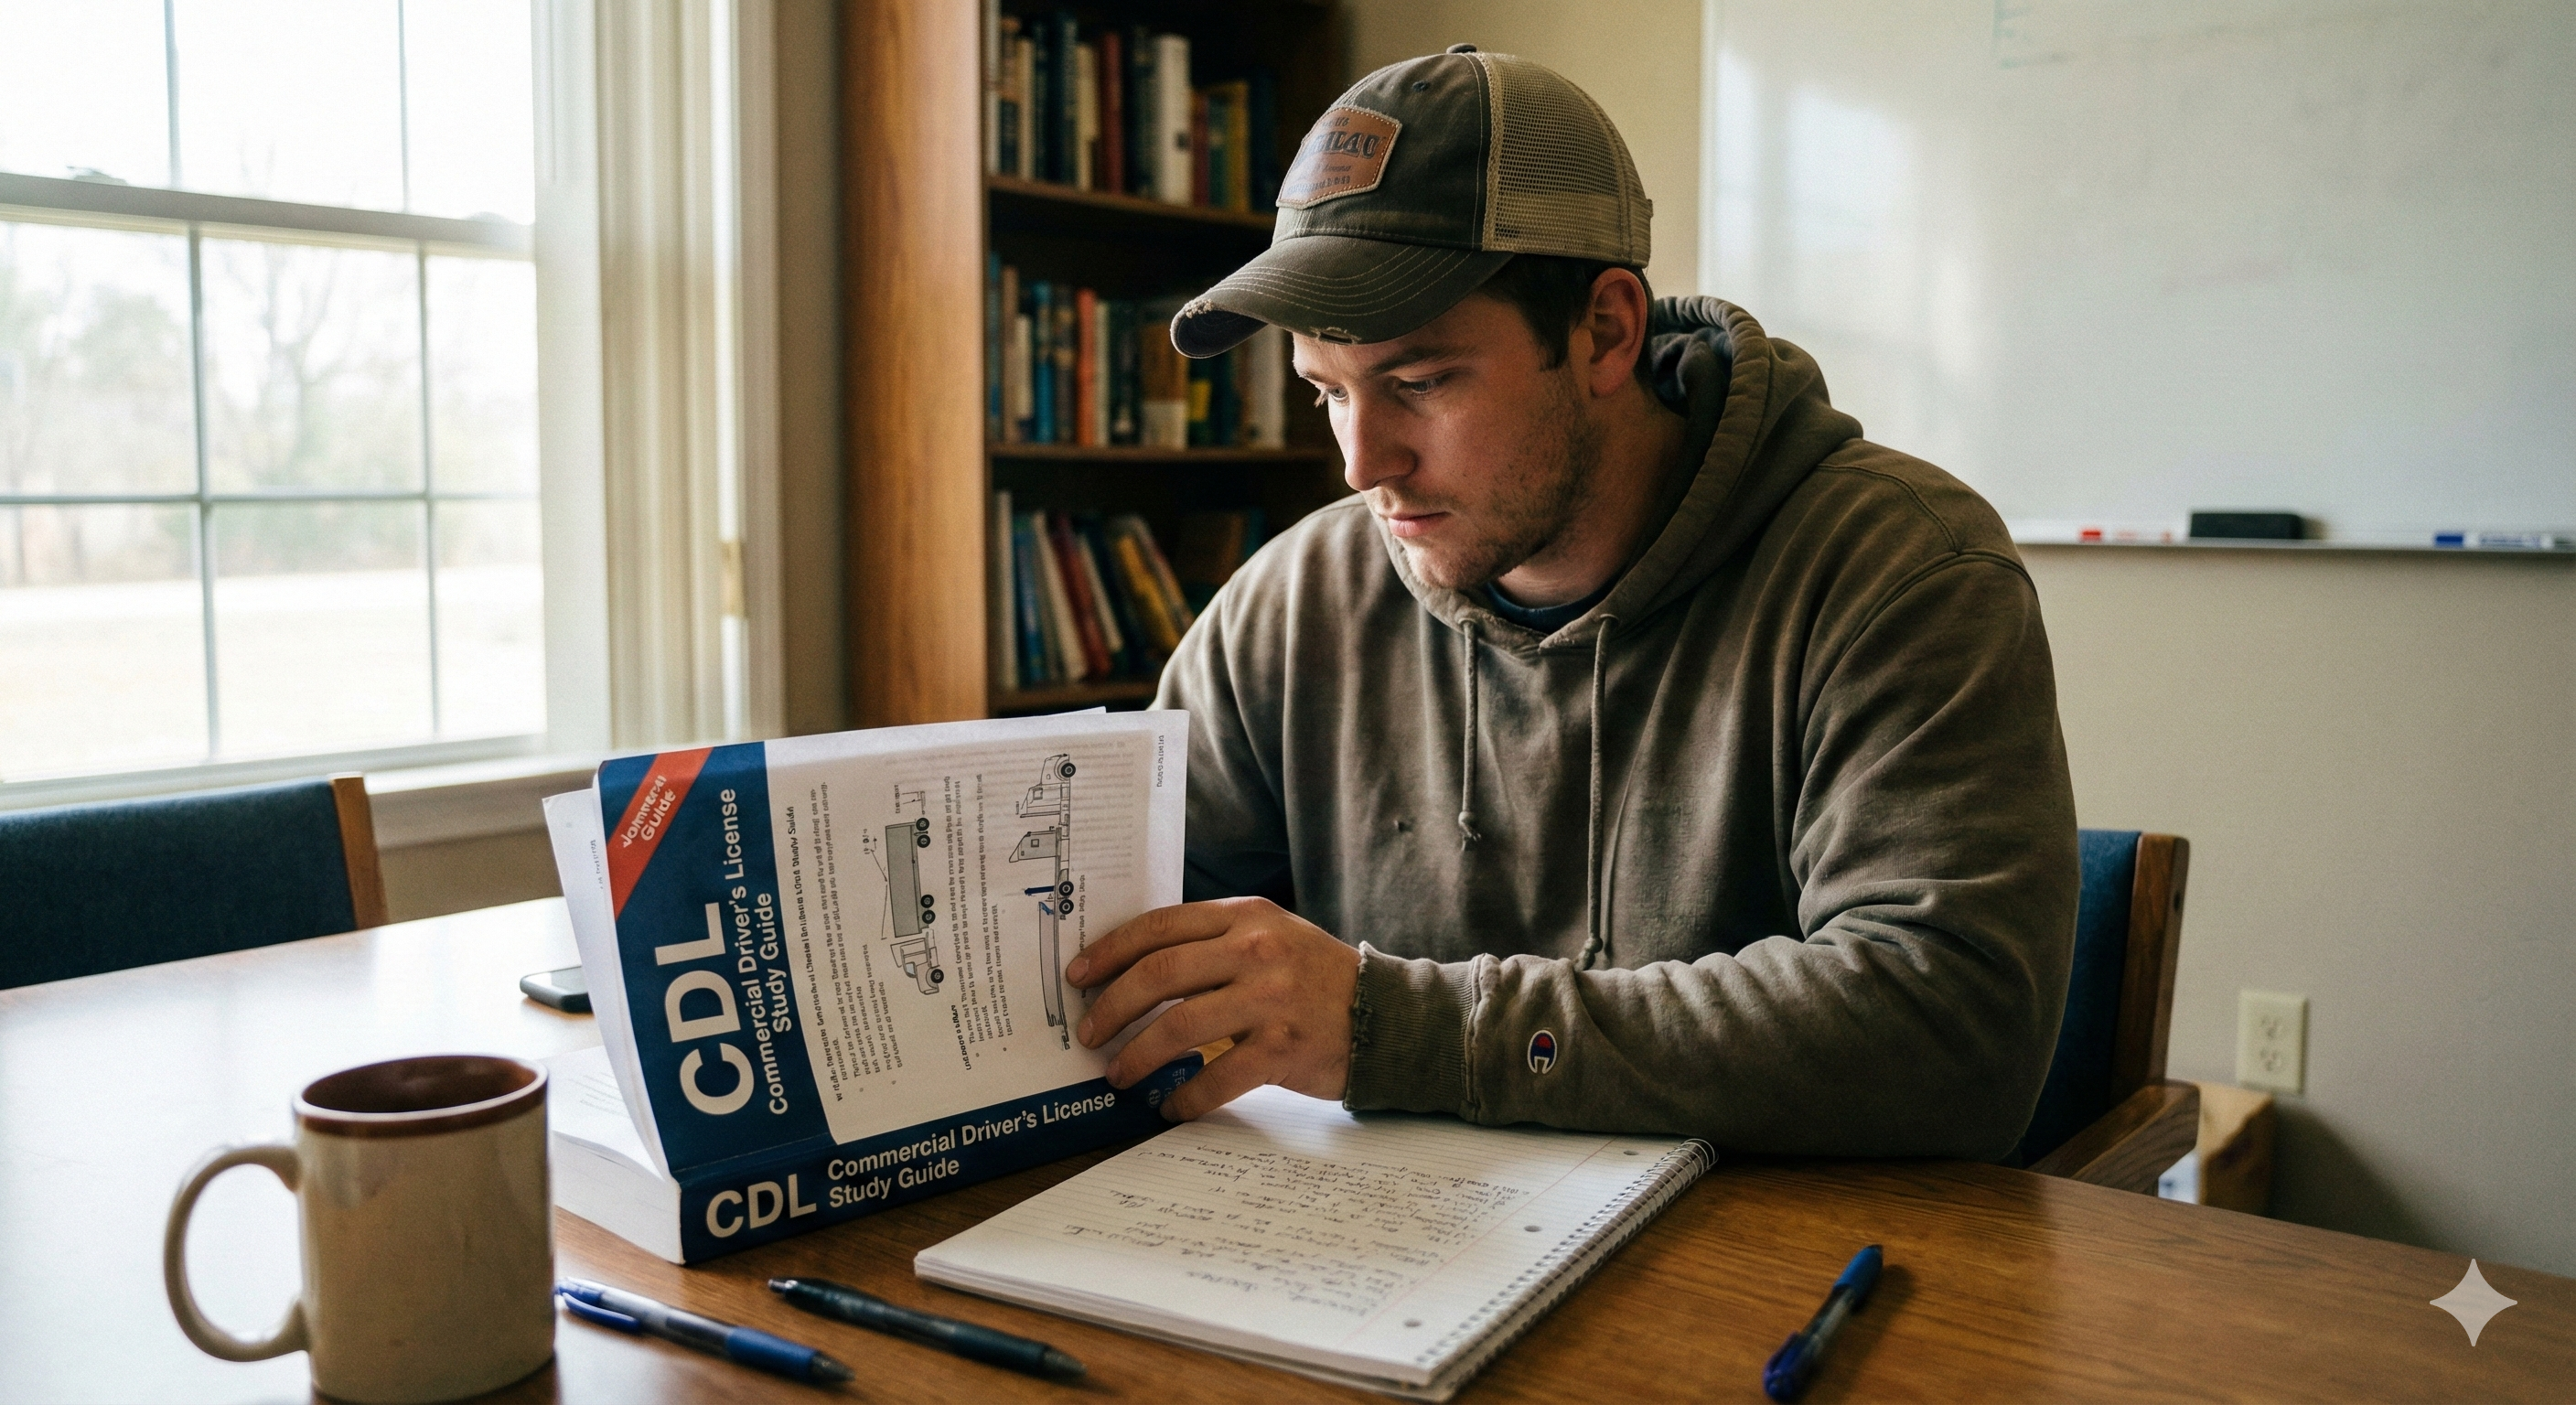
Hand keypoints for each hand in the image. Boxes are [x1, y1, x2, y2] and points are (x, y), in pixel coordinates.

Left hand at [1067, 897, 1358, 1119]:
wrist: (1388, 1016)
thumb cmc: (1316, 981)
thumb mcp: (1271, 938)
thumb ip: (1214, 944)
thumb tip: (1135, 970)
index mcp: (1246, 918)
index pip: (1160, 927)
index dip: (1110, 951)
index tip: (1080, 977)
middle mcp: (1256, 951)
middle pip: (1159, 975)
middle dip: (1112, 1008)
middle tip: (1089, 1034)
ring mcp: (1271, 999)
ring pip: (1179, 1027)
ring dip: (1138, 1056)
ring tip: (1120, 1075)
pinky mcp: (1284, 1048)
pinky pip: (1217, 1077)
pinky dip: (1185, 1097)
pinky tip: (1170, 1106)